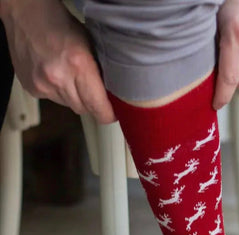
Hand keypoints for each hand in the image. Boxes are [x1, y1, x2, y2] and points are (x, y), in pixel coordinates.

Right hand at [0, 0, 115, 122]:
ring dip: (73, 97)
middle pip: (83, 109)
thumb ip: (99, 72)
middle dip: (91, 104)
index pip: (97, 106)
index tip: (113, 116)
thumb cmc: (60, 24)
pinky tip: (55, 75)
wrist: (25, 14)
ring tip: (70, 77)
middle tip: (93, 93)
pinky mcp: (31, 87)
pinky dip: (57, 92)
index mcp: (79, 66)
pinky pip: (52, 99)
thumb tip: (110, 94)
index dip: (107, 114)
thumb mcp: (90, 46)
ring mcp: (42, 84)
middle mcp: (59, 78)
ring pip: (67, 105)